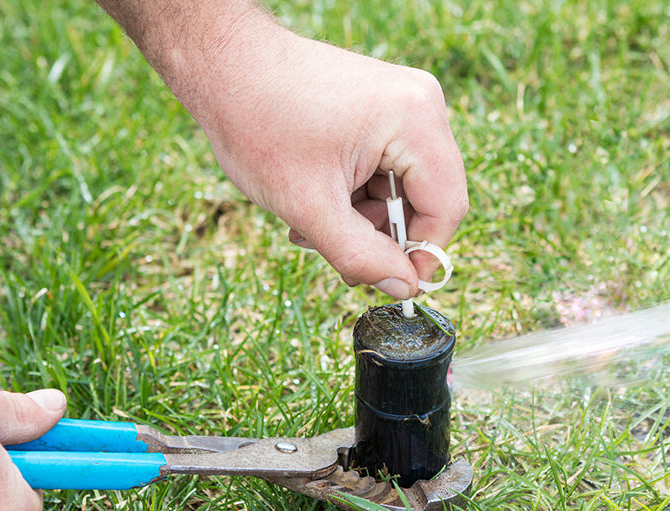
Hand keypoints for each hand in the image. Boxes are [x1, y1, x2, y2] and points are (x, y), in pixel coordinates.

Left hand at [96, 1, 467, 299]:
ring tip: (309, 225)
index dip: (422, 254)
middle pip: (427, 198)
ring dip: (361, 218)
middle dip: (380, 235)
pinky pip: (388, 167)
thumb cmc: (258, 122)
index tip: (389, 283)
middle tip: (335, 255)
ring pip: (403, 188)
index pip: (446, 208)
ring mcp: (404, 102)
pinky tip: (315, 198)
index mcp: (414, 121)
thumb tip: (404, 288)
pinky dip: (355, 193)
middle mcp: (421, 105)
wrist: (224, 63)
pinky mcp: (384, 106)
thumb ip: (360, 255)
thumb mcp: (308, 205)